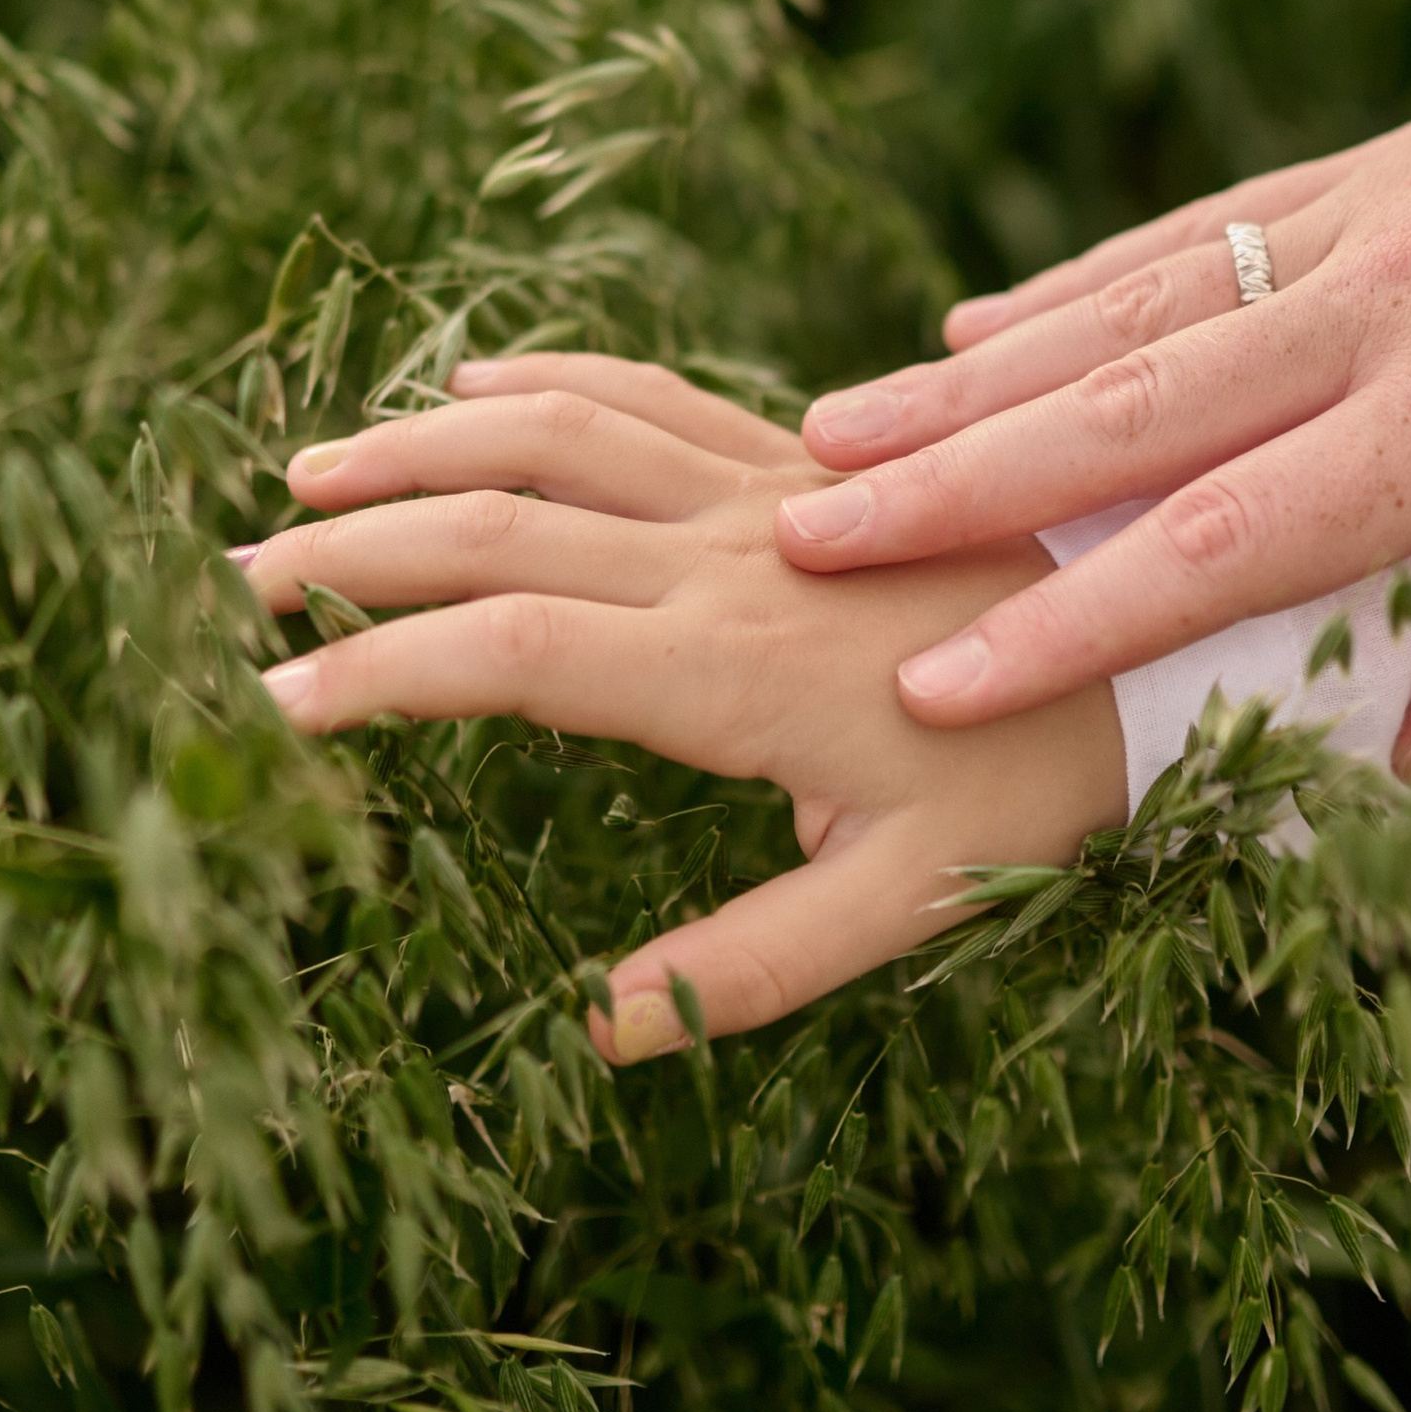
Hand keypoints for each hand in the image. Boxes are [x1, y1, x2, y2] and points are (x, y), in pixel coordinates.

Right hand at [244, 358, 1124, 1057]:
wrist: (1175, 639)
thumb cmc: (1040, 790)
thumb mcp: (905, 910)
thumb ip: (741, 971)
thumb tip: (589, 1033)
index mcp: (732, 672)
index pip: (509, 652)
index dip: (381, 671)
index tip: (277, 710)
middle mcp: (730, 558)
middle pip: (498, 522)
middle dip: (353, 548)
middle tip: (235, 586)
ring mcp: (765, 491)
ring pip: (559, 430)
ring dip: (421, 444)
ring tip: (307, 472)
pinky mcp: (804, 457)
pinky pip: (653, 394)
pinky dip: (548, 378)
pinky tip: (472, 384)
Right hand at [774, 44, 1410, 787]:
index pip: (1226, 546)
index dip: (1067, 628)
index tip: (934, 684)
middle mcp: (1385, 314)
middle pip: (1123, 414)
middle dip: (948, 489)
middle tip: (796, 538)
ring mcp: (1362, 222)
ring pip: (1125, 312)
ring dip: (967, 382)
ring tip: (824, 439)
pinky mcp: (1367, 168)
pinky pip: (1187, 236)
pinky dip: (1067, 286)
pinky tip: (973, 327)